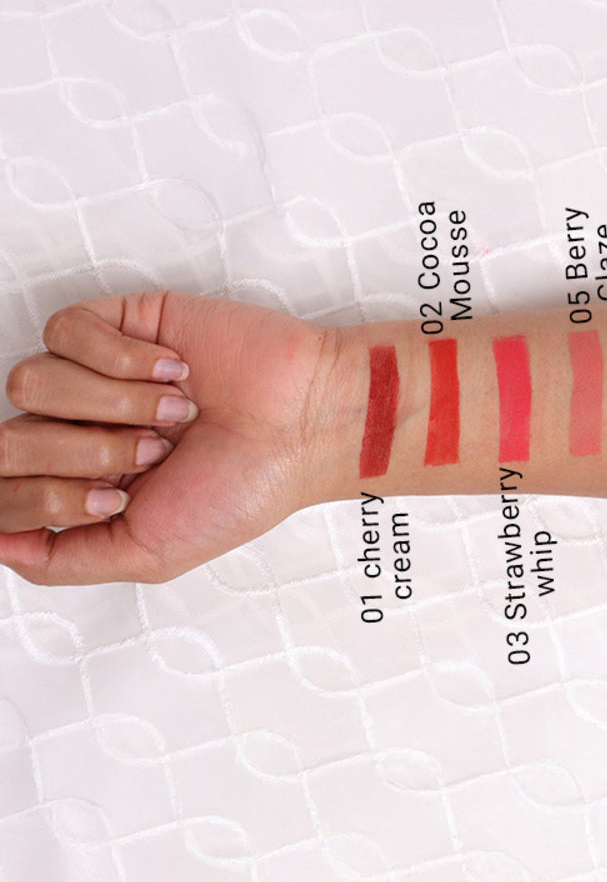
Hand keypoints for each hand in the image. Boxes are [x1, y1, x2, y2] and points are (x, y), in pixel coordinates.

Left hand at [0, 292, 333, 584]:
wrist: (303, 423)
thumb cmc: (245, 486)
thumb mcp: (150, 553)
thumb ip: (62, 559)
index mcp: (82, 484)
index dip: (40, 498)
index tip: (111, 501)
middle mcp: (81, 428)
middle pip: (6, 439)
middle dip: (84, 455)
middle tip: (151, 455)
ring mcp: (95, 374)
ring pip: (32, 382)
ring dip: (113, 405)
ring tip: (174, 413)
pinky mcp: (119, 322)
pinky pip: (67, 332)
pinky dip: (122, 358)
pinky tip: (172, 371)